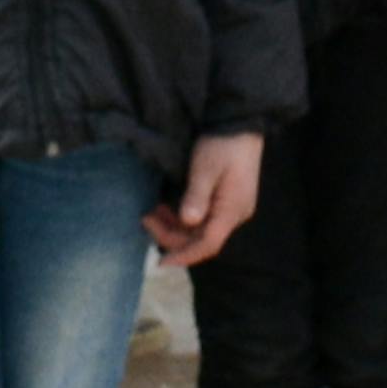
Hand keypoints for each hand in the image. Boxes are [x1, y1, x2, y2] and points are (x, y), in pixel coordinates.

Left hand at [149, 131, 267, 269]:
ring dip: (175, 226)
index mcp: (232, 210)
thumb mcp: (205, 168)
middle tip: (146, 218)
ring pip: (201, 230)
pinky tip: (167, 208)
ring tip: (153, 212)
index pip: (208, 244)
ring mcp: (232, 208)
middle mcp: (234, 215)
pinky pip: (204, 219)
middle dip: (172, 235)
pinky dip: (183, 218)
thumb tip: (187, 221)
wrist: (240, 124)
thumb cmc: (223, 144)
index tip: (161, 262)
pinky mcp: (226, 200)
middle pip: (202, 239)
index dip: (184, 256)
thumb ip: (196, 196)